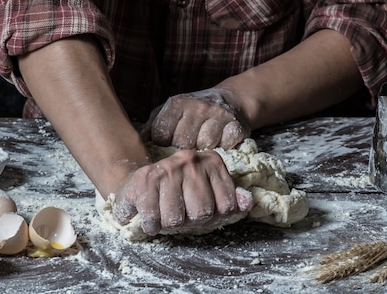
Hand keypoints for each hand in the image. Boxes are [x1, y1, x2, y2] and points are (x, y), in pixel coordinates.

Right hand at [111, 149, 253, 234]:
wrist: (138, 182)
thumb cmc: (179, 192)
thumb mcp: (210, 191)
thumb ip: (231, 198)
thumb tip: (247, 202)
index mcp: (212, 161)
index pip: (226, 206)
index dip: (214, 217)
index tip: (201, 210)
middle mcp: (191, 160)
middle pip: (202, 213)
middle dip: (189, 221)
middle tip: (180, 213)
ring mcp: (167, 168)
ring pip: (176, 220)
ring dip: (168, 225)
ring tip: (164, 213)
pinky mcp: (145, 179)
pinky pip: (153, 219)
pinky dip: (151, 226)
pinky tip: (151, 216)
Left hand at [141, 88, 250, 149]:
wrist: (231, 100)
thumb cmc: (194, 111)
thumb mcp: (171, 112)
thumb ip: (153, 125)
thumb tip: (139, 141)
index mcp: (176, 103)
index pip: (161, 134)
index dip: (163, 143)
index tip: (169, 142)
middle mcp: (197, 106)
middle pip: (182, 142)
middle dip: (183, 148)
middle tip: (188, 145)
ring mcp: (218, 115)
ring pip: (204, 145)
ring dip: (203, 149)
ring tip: (203, 143)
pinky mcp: (236, 125)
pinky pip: (225, 145)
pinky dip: (222, 148)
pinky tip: (220, 142)